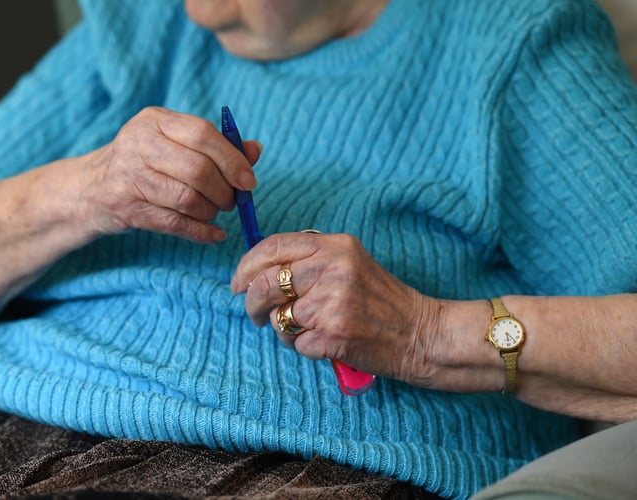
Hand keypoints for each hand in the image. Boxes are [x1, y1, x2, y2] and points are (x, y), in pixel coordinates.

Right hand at [82, 106, 261, 241]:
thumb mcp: (173, 143)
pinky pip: (174, 223)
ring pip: (187, 199)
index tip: (249, 181)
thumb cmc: (144, 162)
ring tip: (214, 212)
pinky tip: (214, 234)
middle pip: (197, 170)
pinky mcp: (126, 208)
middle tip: (232, 201)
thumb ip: (215, 145)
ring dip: (211, 211)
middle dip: (224, 191)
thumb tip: (255, 150)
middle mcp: (138, 143)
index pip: (203, 134)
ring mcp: (129, 176)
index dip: (232, 159)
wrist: (90, 188)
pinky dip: (201, 232)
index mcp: (155, 120)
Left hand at [231, 232, 440, 385]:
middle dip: (251, 302)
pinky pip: (295, 343)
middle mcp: (333, 269)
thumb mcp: (350, 263)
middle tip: (254, 314)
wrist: (421, 333)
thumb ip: (310, 260)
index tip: (237, 282)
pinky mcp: (333, 334)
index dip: (246, 266)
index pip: (272, 247)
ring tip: (308, 329)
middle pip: (265, 283)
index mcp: (335, 246)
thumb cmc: (381, 301)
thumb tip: (256, 271)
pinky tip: (326, 341)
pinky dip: (304, 347)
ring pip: (277, 317)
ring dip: (284, 328)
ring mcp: (332, 302)